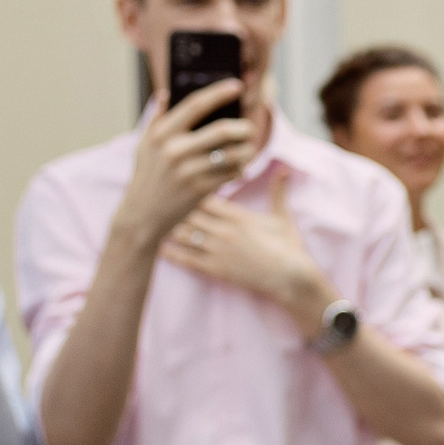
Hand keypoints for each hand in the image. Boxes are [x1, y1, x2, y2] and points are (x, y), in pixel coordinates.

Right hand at [115, 78, 254, 250]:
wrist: (142, 216)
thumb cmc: (146, 176)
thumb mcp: (143, 146)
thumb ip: (156, 119)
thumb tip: (165, 93)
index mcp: (161, 134)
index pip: (194, 105)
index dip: (218, 93)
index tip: (237, 86)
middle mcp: (174, 150)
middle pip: (222, 130)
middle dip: (243, 127)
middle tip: (249, 128)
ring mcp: (188, 171)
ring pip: (232, 154)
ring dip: (246, 150)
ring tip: (247, 148)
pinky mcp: (200, 190)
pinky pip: (231, 173)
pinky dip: (240, 168)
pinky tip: (239, 167)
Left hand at [162, 175, 333, 333]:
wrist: (291, 277)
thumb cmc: (289, 247)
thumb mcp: (283, 217)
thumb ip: (278, 191)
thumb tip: (283, 167)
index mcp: (237, 215)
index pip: (204, 195)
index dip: (188, 189)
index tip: (176, 183)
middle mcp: (223, 229)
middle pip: (187, 212)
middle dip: (172, 205)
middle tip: (155, 200)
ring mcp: (217, 250)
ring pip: (183, 233)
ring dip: (167, 227)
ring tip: (152, 220)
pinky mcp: (216, 269)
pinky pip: (186, 258)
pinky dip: (171, 252)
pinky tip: (159, 247)